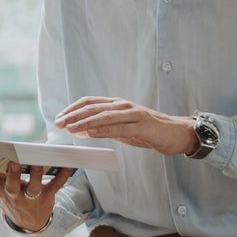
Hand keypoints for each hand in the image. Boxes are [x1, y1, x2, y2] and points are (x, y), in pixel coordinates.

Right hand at [0, 162, 72, 234]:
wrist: (29, 221)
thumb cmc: (9, 200)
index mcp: (1, 192)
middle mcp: (15, 195)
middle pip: (12, 186)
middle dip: (12, 174)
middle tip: (13, 161)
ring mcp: (32, 197)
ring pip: (34, 186)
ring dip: (37, 174)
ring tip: (38, 161)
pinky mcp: (48, 196)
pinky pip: (56, 185)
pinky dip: (63, 175)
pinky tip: (67, 165)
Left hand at [55, 97, 197, 156]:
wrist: (177, 133)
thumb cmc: (150, 131)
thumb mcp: (124, 129)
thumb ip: (105, 129)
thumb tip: (83, 131)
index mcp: (117, 105)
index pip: (90, 102)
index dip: (73, 109)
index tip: (60, 117)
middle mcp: (124, 106)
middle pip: (93, 107)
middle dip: (74, 115)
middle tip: (59, 122)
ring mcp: (134, 114)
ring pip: (104, 116)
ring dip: (85, 122)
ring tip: (71, 128)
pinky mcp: (143, 125)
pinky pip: (120, 127)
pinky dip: (104, 130)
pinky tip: (92, 134)